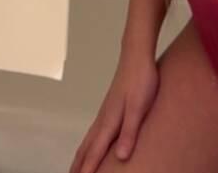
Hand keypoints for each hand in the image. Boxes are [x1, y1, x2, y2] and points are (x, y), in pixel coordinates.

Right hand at [69, 49, 160, 169]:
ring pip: (89, 139)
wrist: (137, 55)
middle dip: (78, 164)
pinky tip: (94, 144)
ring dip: (82, 155)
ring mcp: (105, 112)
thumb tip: (121, 157)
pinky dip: (89, 144)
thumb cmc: (141, 80)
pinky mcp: (110, 108)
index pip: (95, 151)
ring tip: (77, 168)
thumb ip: (130, 132)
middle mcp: (103, 118)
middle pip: (87, 147)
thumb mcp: (139, 108)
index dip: (88, 168)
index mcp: (109, 120)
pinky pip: (95, 132)